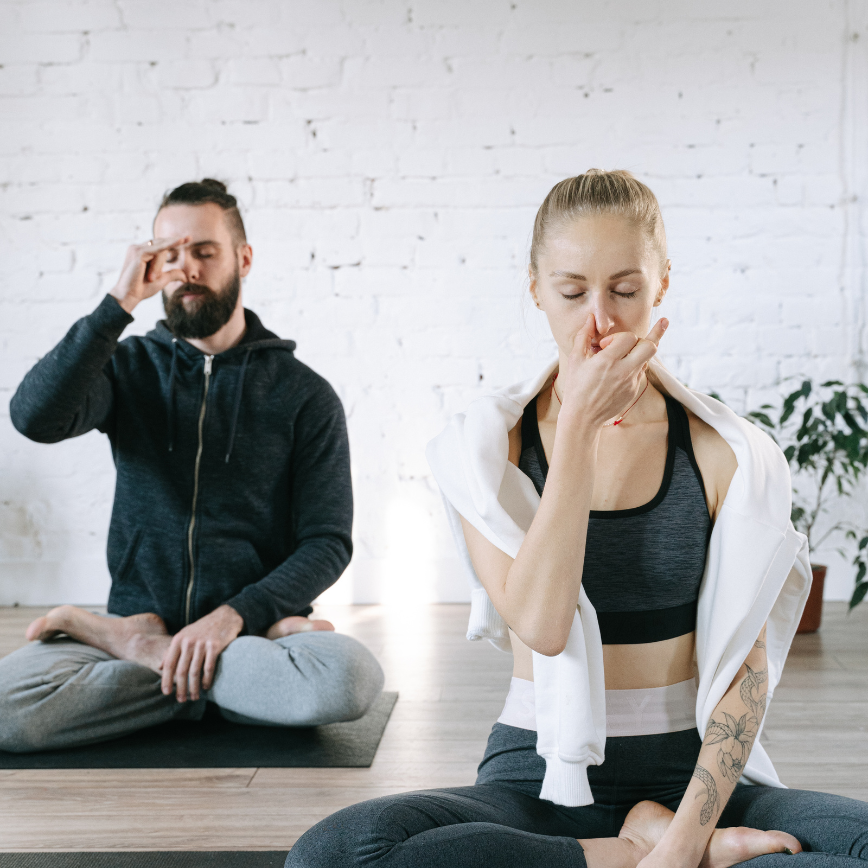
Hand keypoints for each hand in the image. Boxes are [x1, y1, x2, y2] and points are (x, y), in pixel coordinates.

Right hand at [109, 236, 189, 313]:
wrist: (129, 296)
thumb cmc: (142, 289)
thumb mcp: (161, 280)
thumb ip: (172, 274)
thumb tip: (185, 277)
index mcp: (141, 252)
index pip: (159, 244)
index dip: (173, 241)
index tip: (188, 238)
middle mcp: (137, 248)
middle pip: (161, 244)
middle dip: (175, 241)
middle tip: (190, 237)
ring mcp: (137, 249)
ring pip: (160, 249)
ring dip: (159, 265)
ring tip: (150, 278)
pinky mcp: (138, 253)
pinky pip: (158, 250)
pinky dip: (169, 246)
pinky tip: (180, 241)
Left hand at [160, 605, 243, 701]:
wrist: (224, 617)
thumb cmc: (202, 629)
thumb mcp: (184, 635)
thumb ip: (171, 650)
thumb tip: (159, 666)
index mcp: (178, 640)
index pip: (169, 663)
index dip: (166, 680)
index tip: (166, 693)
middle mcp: (188, 642)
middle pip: (181, 670)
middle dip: (180, 688)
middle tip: (181, 699)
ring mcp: (202, 644)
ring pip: (195, 671)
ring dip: (194, 687)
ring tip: (194, 697)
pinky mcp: (215, 646)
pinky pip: (209, 667)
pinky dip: (207, 679)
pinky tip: (206, 687)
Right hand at [556, 313, 667, 427]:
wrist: (582, 417)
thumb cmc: (576, 387)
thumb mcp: (575, 359)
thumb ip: (584, 336)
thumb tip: (591, 318)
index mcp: (607, 361)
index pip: (629, 338)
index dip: (618, 337)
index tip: (605, 346)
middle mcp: (623, 371)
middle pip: (650, 347)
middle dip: (643, 338)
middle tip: (633, 340)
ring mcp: (631, 382)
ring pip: (648, 358)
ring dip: (640, 350)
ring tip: (657, 329)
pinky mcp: (634, 391)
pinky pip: (641, 372)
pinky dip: (634, 365)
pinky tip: (623, 366)